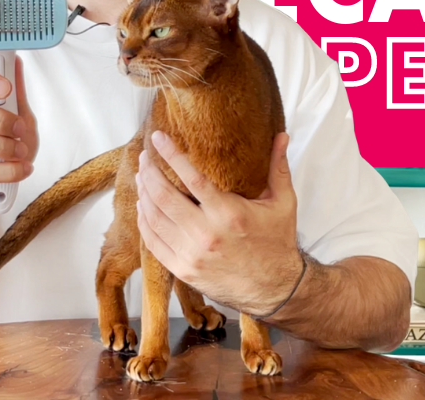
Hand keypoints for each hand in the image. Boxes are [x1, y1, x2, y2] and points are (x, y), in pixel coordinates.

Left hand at [136, 130, 304, 317]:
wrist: (276, 290)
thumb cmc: (278, 243)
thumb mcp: (283, 203)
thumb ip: (278, 167)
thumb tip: (281, 134)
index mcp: (229, 213)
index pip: (191, 177)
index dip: (170, 154)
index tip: (157, 137)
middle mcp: (206, 234)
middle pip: (163, 196)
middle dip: (149, 172)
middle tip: (144, 157)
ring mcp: (192, 255)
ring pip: (153, 218)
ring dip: (143, 194)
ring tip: (142, 177)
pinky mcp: (183, 271)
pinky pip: (153, 243)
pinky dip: (144, 222)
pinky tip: (142, 206)